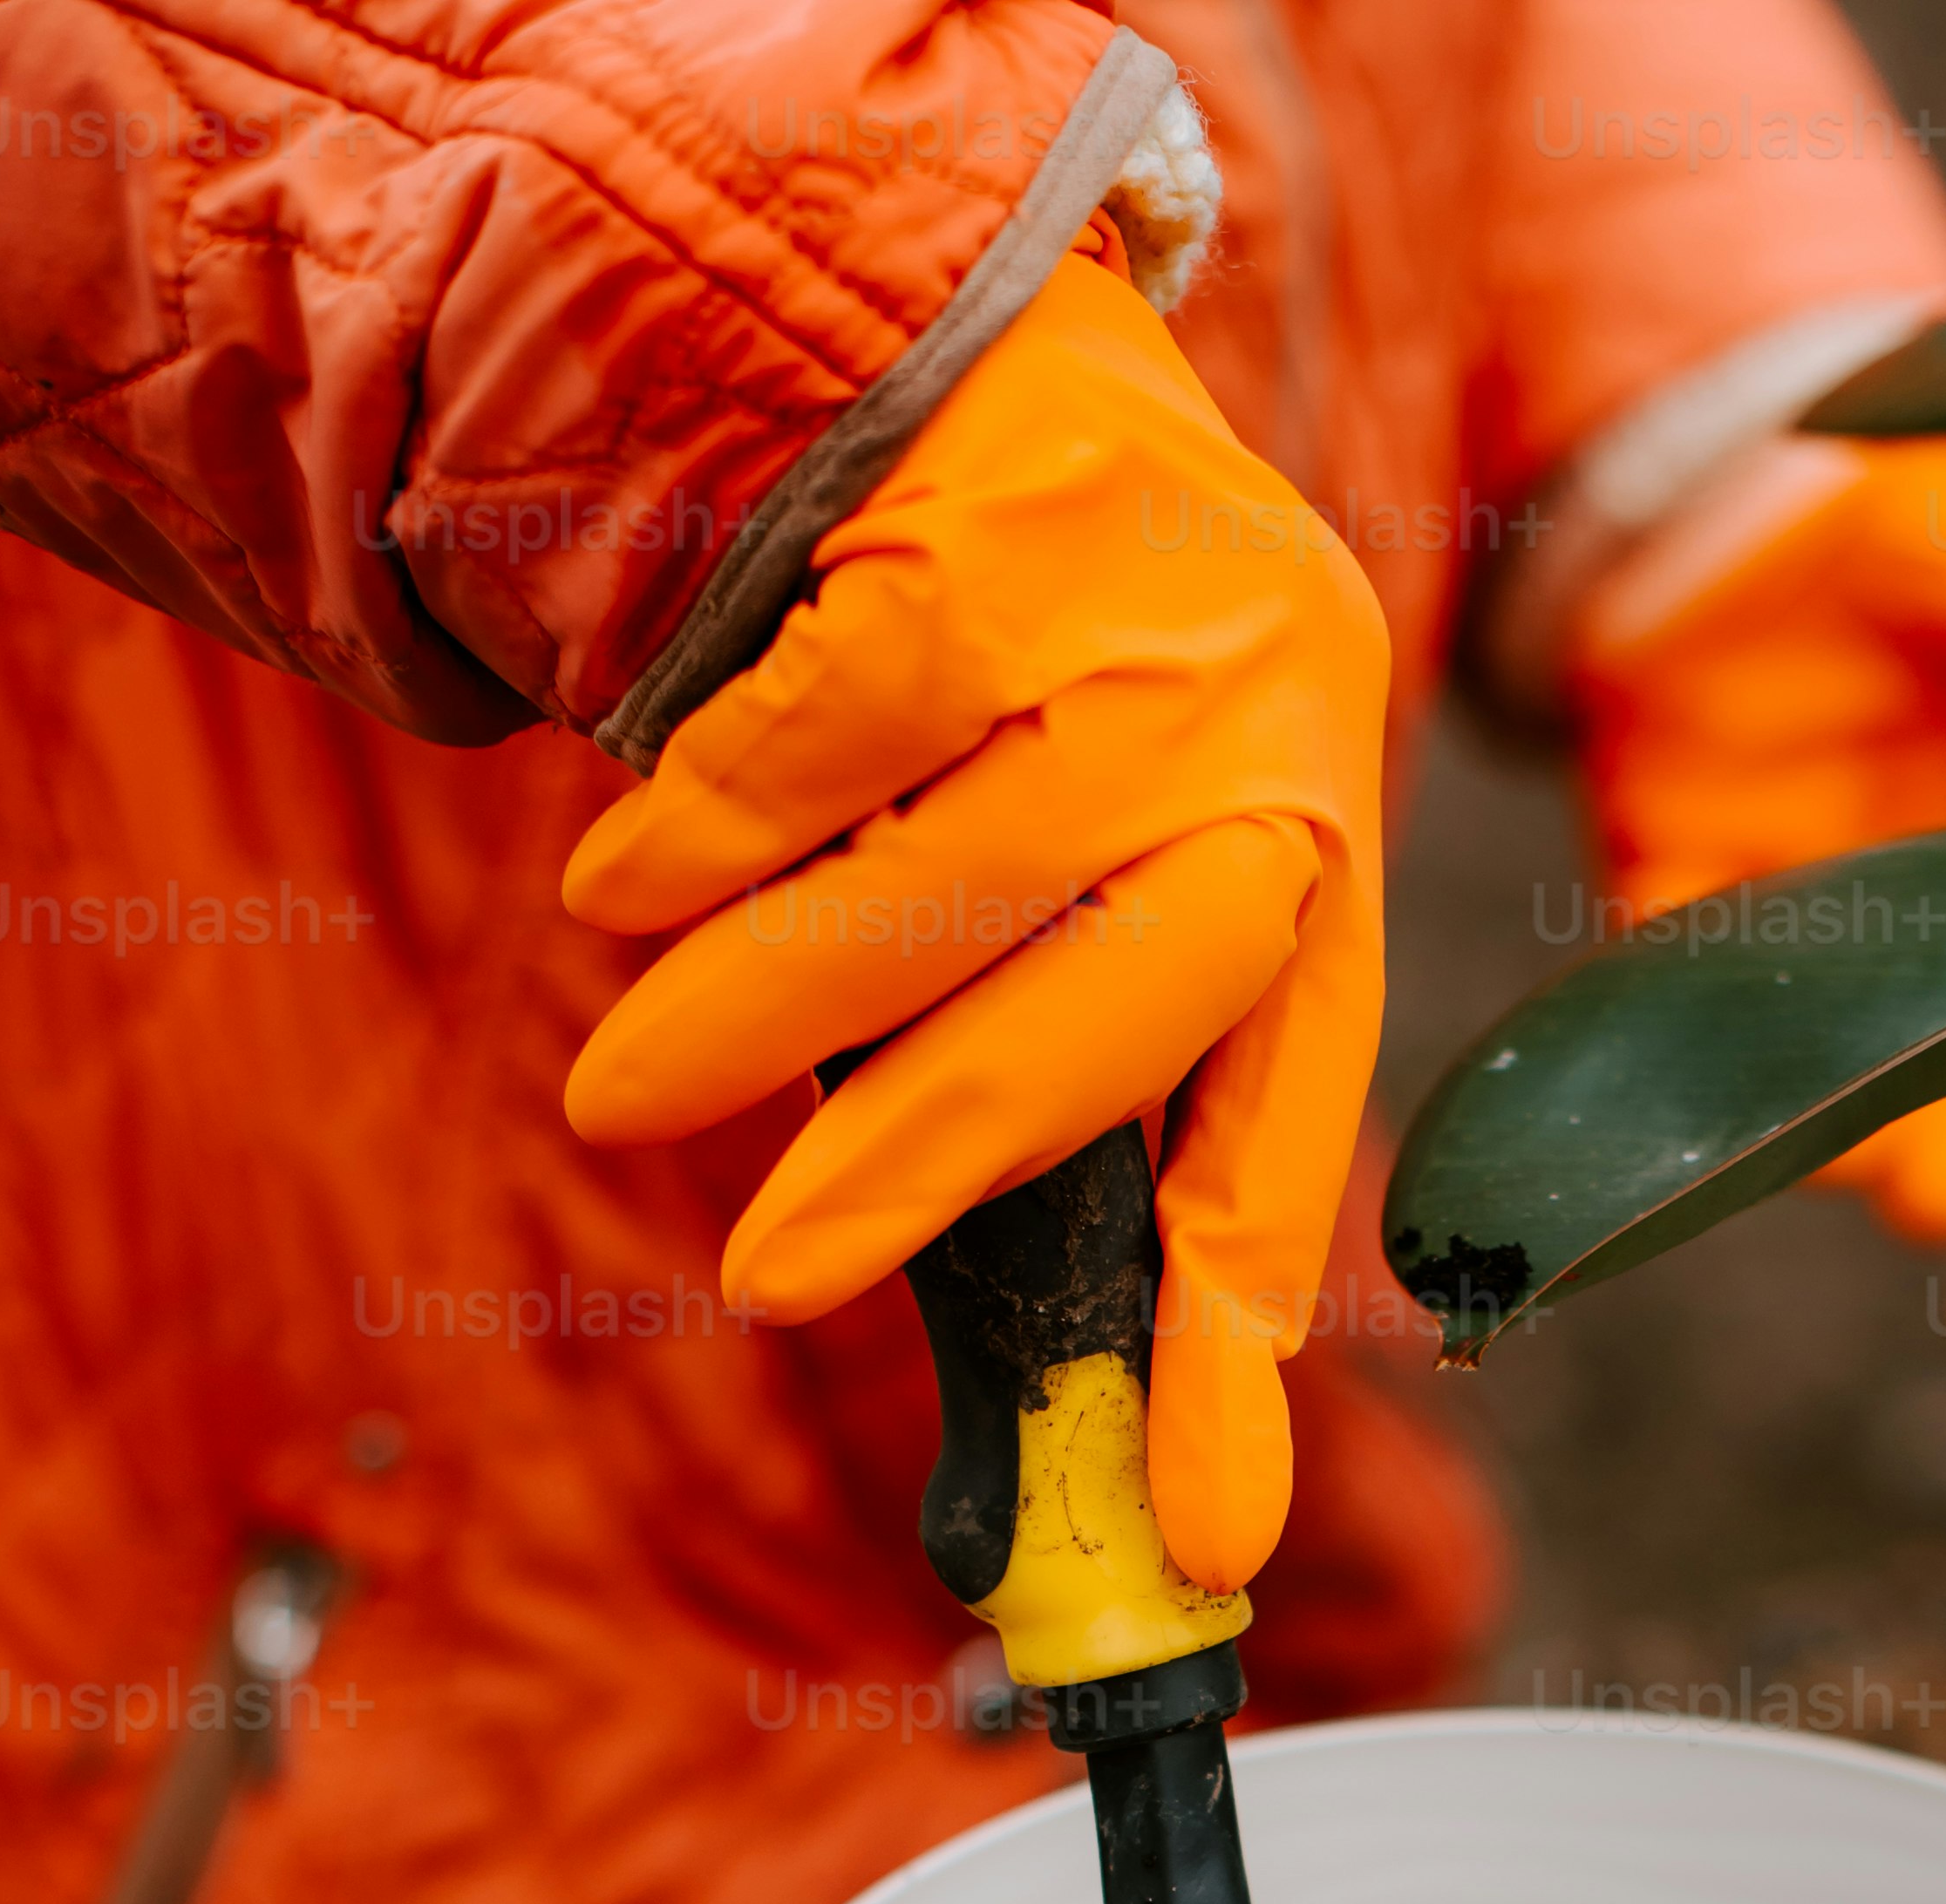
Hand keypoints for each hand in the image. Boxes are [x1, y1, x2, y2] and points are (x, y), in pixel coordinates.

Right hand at [561, 249, 1388, 1591]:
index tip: (1203, 1536)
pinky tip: (629, 884)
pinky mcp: (1000, 513)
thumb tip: (1055, 1463)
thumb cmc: (1014, 690)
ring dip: (759, 1014)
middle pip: (1109, 1013)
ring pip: (943, 884)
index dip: (1242, 1347)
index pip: (1285, 1136)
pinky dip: (709, 834)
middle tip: (766, 1284)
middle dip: (924, 1167)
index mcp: (1318, 862)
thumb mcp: (1089, 873)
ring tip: (627, 1092)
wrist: (966, 326)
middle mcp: (1275, 736)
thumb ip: (1056, 1105)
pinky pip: (829, 732)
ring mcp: (1145, 617)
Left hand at [1571, 436, 1945, 1260]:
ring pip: (1800, 1018)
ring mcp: (1768, 869)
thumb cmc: (1882, 501)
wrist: (1719, 466)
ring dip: (1820, 1103)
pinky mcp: (1654, 841)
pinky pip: (1664, 932)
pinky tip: (1705, 1064)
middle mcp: (1886, 873)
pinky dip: (1687, 984)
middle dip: (1939, 1132)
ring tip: (1856, 1177)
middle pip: (1926, 1034)